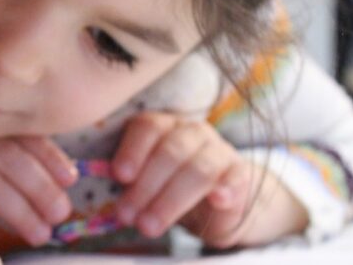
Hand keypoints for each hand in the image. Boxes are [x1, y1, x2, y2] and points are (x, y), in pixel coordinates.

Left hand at [110, 112, 246, 239]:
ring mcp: (219, 150)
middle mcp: (192, 132)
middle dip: (146, 186)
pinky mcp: (240, 172)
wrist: (216, 200)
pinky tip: (217, 200)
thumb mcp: (146, 181)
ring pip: (198, 169)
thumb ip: (130, 182)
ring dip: (171, 200)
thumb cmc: (169, 186)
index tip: (119, 176)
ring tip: (150, 226)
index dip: (133, 150)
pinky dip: (226, 188)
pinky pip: (234, 177)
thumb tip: (112, 194)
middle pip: (170, 152)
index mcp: (163, 126)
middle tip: (127, 215)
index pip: (148, 127)